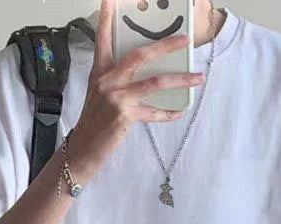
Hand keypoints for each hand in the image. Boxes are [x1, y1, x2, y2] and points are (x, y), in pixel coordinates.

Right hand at [69, 0, 205, 179]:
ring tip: (198, 77)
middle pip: (140, 55)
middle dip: (165, 45)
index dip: (107, 16)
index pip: (103, 38)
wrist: (83, 149)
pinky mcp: (124, 116)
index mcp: (100, 72)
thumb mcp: (100, 94)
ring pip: (154, 82)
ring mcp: (116, 98)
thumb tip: (145, 70)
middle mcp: (107, 81)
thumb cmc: (94, 122)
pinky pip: (154, 111)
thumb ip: (117, 79)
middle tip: (184, 39)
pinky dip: (168, 112)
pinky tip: (179, 111)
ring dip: (180, 80)